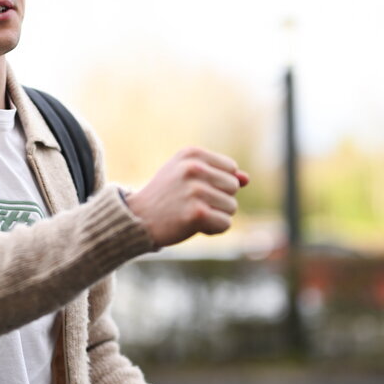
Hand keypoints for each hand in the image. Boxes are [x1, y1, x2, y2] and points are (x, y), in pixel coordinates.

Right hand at [125, 147, 248, 248]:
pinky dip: (213, 229)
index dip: (218, 183)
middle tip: (191, 204)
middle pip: (233, 187)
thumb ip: (218, 174)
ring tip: (190, 214)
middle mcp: (194, 168)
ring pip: (232, 207)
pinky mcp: (197, 213)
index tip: (195, 189)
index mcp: (192, 154)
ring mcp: (195, 191)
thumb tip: (247, 179)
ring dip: (215, 215)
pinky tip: (193, 226)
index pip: (231, 168)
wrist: (136, 219)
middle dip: (218, 200)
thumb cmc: (165, 196)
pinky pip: (225, 224)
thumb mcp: (188, 177)